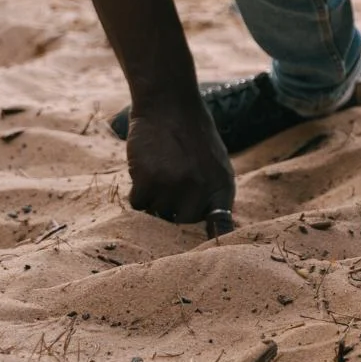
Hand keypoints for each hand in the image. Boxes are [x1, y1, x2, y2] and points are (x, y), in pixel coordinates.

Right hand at [125, 99, 236, 236]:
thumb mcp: (215, 164)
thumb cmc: (193, 137)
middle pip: (180, 224)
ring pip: (156, 213)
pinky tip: (144, 170)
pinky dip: (138, 192)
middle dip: (172, 211)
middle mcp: (201, 189)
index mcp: (223, 186)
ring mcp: (175, 185)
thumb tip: (211, 227)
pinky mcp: (149, 179)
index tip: (210, 255)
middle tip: (169, 187)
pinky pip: (138, 204)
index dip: (213, 240)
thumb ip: (213, 195)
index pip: (221, 224)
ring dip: (153, 199)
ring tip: (160, 171)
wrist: (170, 106)